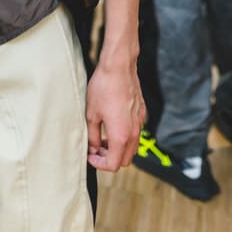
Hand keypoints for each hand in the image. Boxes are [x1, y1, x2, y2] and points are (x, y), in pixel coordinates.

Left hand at [85, 56, 144, 171]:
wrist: (119, 67)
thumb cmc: (104, 88)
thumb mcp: (91, 114)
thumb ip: (92, 136)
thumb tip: (93, 147)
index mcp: (121, 136)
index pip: (113, 164)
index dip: (99, 164)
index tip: (90, 156)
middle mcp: (134, 132)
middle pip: (125, 160)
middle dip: (109, 158)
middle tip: (96, 149)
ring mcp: (140, 123)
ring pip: (132, 147)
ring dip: (118, 148)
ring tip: (103, 137)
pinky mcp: (141, 113)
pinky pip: (135, 133)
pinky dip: (125, 136)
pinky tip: (112, 123)